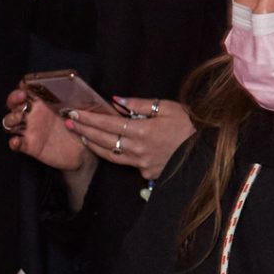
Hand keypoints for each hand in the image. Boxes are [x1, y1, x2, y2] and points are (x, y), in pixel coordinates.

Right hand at [4, 84, 85, 172]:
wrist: (82, 150)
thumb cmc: (78, 126)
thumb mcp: (77, 108)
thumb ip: (72, 98)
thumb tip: (73, 85)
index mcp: (43, 103)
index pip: (26, 90)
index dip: (23, 86)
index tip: (26, 84)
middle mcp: (33, 115)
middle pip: (14, 104)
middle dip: (14, 98)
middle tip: (21, 96)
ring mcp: (29, 130)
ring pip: (10, 122)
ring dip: (11, 118)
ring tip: (19, 117)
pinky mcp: (30, 146)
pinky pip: (16, 143)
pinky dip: (14, 142)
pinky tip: (17, 141)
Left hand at [64, 98, 193, 180]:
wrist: (206, 152)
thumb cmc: (189, 125)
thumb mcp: (168, 107)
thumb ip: (141, 105)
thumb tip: (117, 100)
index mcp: (142, 131)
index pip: (108, 124)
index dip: (89, 119)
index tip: (74, 113)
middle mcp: (137, 149)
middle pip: (103, 140)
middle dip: (83, 130)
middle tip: (68, 122)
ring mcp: (140, 163)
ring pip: (109, 154)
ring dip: (92, 145)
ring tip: (79, 135)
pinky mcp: (145, 172)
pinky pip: (125, 162)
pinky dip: (113, 154)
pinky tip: (105, 147)